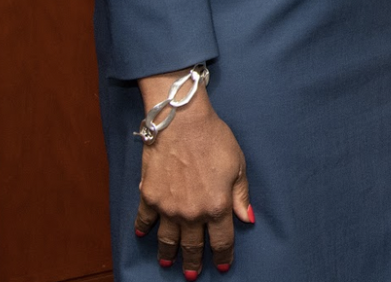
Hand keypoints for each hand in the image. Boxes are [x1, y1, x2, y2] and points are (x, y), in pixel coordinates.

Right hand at [133, 95, 251, 277]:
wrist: (181, 123)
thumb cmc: (214, 139)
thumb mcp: (238, 166)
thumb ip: (240, 195)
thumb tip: (247, 219)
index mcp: (217, 206)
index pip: (221, 240)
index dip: (222, 256)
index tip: (222, 266)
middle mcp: (192, 213)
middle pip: (192, 246)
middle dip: (193, 263)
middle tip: (192, 275)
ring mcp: (168, 208)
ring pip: (168, 240)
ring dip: (169, 254)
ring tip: (169, 263)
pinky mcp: (149, 197)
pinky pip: (145, 220)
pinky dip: (143, 230)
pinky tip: (143, 236)